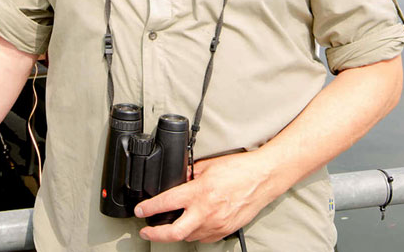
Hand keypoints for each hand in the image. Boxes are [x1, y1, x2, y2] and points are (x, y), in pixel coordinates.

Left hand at [134, 150, 280, 243]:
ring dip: (176, 233)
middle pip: (174, 232)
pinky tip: (192, 226)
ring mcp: (216, 224)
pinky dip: (194, 234)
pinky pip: (204, 237)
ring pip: (188, 237)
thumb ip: (189, 174)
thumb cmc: (239, 170)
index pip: (166, 203)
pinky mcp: (225, 230)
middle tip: (146, 231)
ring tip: (170, 226)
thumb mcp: (208, 166)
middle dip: (155, 234)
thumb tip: (177, 180)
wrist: (263, 178)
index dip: (148, 208)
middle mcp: (206, 211)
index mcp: (199, 192)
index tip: (140, 210)